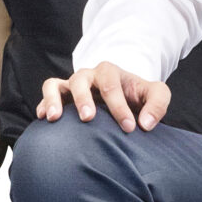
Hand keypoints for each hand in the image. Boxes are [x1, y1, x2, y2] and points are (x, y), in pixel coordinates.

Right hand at [36, 61, 169, 128]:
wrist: (124, 98)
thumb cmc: (138, 97)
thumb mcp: (156, 95)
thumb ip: (158, 105)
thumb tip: (145, 124)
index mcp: (110, 73)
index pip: (111, 85)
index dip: (119, 107)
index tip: (129, 128)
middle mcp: (88, 77)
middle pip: (80, 79)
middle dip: (84, 99)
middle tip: (89, 118)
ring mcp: (71, 86)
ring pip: (55, 84)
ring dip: (54, 99)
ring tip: (55, 118)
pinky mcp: (61, 96)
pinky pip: (47, 95)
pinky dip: (43, 104)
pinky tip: (44, 119)